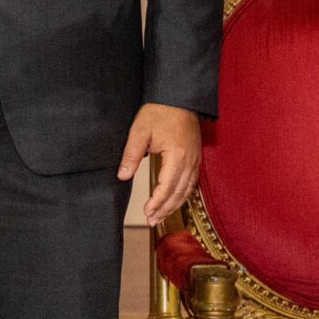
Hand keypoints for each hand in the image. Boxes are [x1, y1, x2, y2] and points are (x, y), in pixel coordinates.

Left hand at [118, 103, 201, 225]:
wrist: (178, 98)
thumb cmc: (160, 111)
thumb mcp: (139, 132)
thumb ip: (131, 155)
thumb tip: (123, 176)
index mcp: (177, 155)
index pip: (167, 186)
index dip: (157, 202)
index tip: (146, 212)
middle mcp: (190, 160)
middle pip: (180, 193)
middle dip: (166, 209)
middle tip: (152, 221)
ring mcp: (195, 159)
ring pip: (187, 190)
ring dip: (174, 205)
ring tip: (160, 216)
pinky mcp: (196, 157)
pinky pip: (191, 182)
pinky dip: (182, 194)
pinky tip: (173, 200)